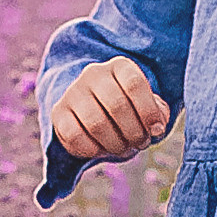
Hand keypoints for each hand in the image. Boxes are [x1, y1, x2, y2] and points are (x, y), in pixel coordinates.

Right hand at [51, 56, 170, 163]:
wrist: (92, 105)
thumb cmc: (128, 106)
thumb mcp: (146, 104)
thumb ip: (158, 113)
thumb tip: (157, 128)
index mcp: (119, 66)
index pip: (134, 84)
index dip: (148, 111)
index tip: (156, 130)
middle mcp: (94, 74)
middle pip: (117, 106)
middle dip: (134, 132)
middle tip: (141, 143)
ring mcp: (73, 92)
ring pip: (96, 124)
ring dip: (116, 144)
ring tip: (124, 149)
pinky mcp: (58, 112)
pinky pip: (74, 136)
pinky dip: (93, 149)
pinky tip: (103, 149)